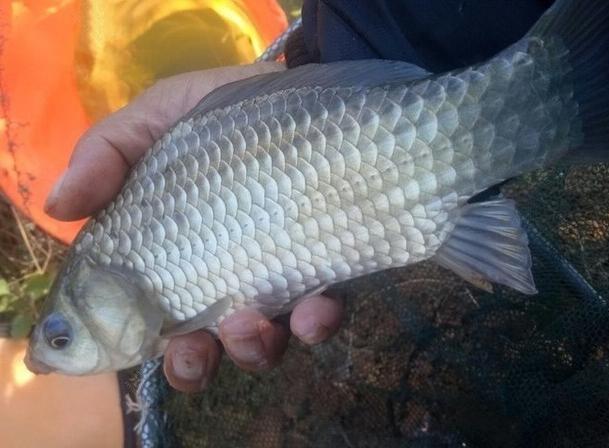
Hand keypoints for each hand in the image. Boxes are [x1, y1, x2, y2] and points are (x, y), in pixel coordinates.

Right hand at [45, 63, 343, 391]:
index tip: (130, 344)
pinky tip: (315, 308)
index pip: (146, 311)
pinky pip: (319, 315)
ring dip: (250, 349)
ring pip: (259, 343)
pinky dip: (314, 324)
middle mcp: (221, 277)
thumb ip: (105, 155)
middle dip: (194, 362)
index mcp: (173, 254)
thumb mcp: (153, 121)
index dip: (135, 338)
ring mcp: (275, 279)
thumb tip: (58, 206)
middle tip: (194, 353)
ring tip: (249, 324)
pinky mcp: (322, 270)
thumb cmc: (217, 113)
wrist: (294, 93)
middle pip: (201, 344)